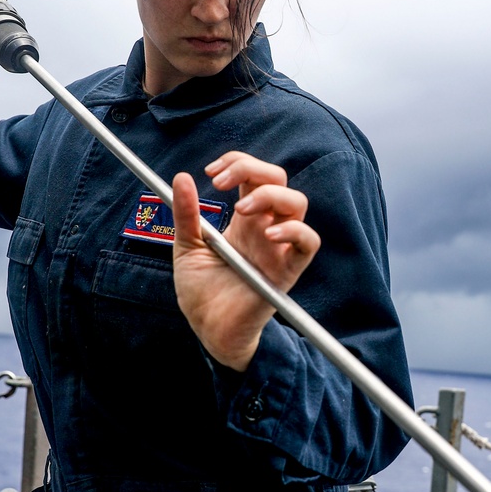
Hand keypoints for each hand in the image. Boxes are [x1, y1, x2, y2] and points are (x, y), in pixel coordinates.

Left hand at [172, 152, 319, 371]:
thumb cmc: (200, 290)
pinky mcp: (287, 271)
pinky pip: (308, 243)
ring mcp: (278, 248)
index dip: (237, 163)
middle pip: (278, 179)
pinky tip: (268, 235)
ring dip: (270, 195)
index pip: (254, 175)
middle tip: (219, 184)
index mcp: (244, 219)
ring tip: (242, 210)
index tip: (210, 173)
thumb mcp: (186, 246)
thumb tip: (182, 177)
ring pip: (297, 202)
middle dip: (251, 169)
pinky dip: (295, 231)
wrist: (207, 328)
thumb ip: (186, 214)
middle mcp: (265, 228)